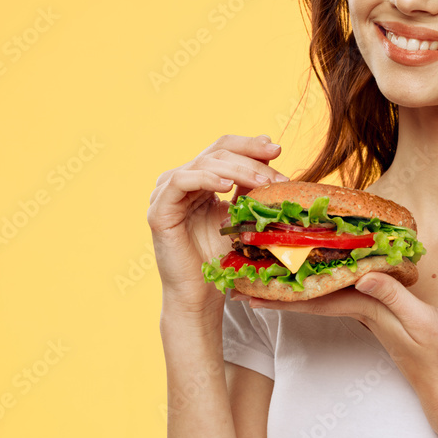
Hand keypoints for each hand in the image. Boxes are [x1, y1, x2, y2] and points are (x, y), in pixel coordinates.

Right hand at [147, 134, 287, 312]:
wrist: (201, 293)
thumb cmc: (221, 256)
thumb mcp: (241, 212)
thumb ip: (250, 183)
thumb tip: (271, 148)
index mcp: (198, 177)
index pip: (224, 148)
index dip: (251, 145)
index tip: (278, 149)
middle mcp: (179, 180)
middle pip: (218, 152)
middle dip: (251, 159)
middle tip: (276, 175)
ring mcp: (165, 192)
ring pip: (205, 163)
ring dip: (238, 170)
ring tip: (262, 183)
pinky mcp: (158, 209)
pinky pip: (181, 181)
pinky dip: (207, 178)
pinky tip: (228, 186)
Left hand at [233, 273, 437, 417]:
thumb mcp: (422, 322)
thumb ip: (394, 297)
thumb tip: (365, 276)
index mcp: (369, 311)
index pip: (319, 299)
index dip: (286, 293)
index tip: (253, 290)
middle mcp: (364, 314)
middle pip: (315, 299)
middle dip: (282, 291)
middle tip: (247, 283)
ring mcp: (372, 317)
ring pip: (327, 298)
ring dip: (300, 290)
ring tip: (274, 279)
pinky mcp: (381, 317)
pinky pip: (346, 297)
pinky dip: (329, 288)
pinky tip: (325, 281)